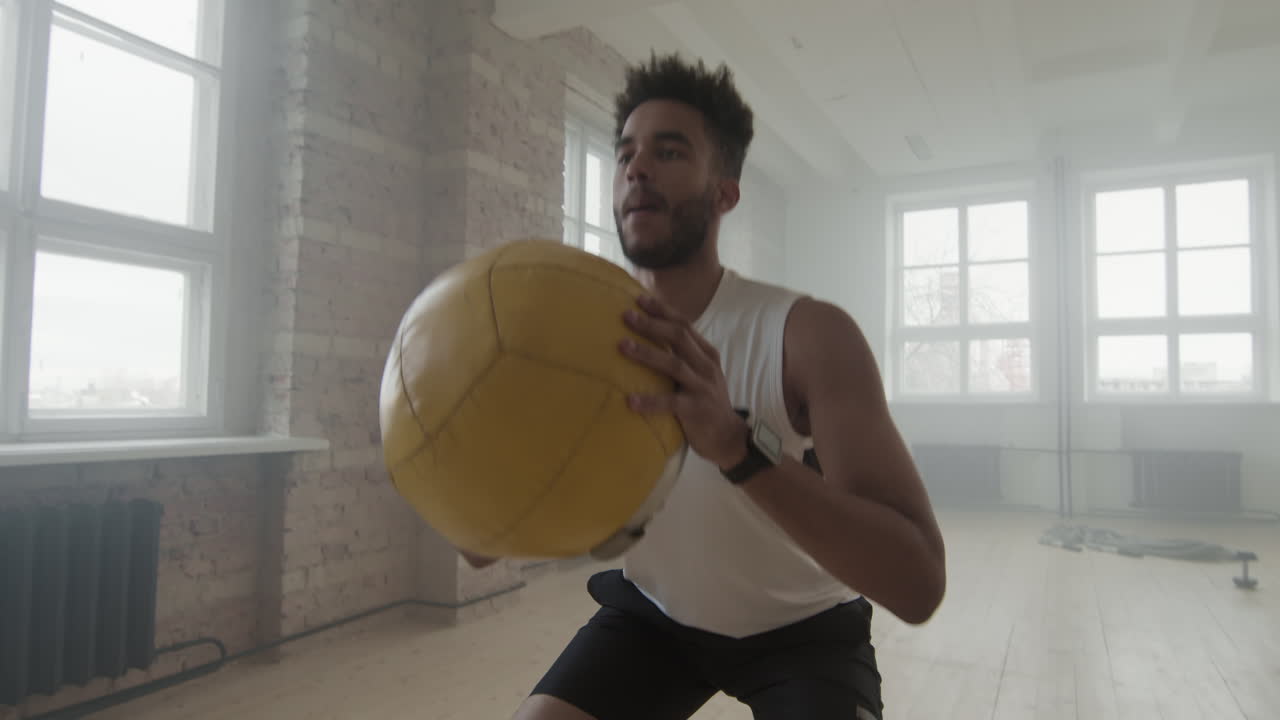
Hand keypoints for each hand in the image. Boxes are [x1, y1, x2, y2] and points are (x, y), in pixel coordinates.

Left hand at [619, 294, 747, 469]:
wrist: (728, 437)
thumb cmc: (706, 401)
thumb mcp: (700, 373)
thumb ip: (682, 355)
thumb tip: (650, 335)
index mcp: (707, 354)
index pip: (684, 325)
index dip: (662, 310)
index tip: (639, 298)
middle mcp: (707, 366)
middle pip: (679, 337)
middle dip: (652, 324)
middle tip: (627, 316)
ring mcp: (703, 387)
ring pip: (674, 364)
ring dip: (647, 354)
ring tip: (623, 346)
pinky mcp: (697, 410)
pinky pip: (671, 403)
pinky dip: (650, 400)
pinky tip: (630, 400)